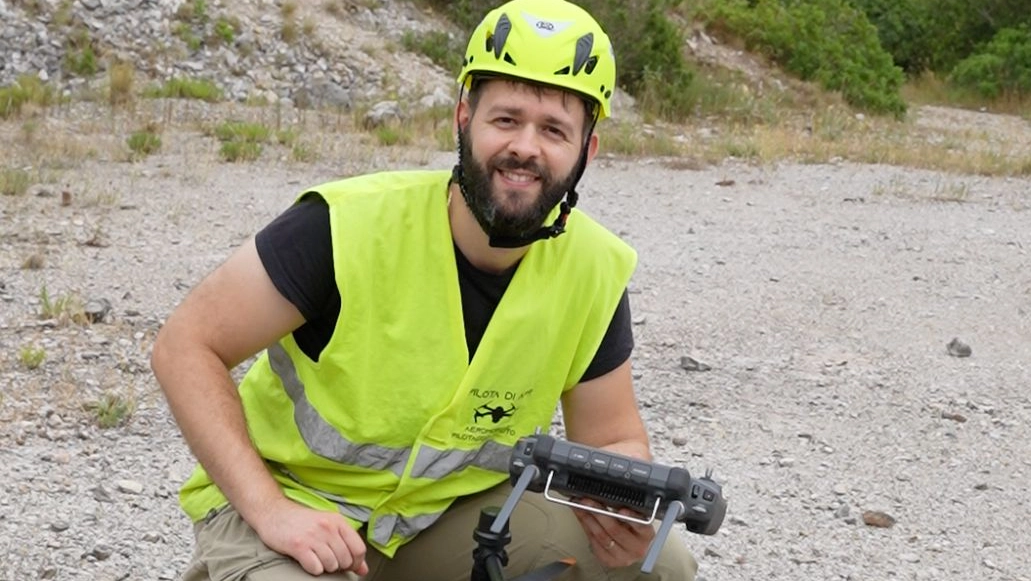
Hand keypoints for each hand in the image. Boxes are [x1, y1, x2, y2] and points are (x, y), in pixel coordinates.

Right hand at [253, 499, 368, 575]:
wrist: (274, 513)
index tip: (349, 565)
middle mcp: (328, 527)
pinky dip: (313, 569)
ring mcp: (313, 536)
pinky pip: (316, 568)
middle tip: (328, 560)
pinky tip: (307, 560)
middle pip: (346, 560)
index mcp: (338, 521)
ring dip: (325, 567)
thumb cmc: (302, 521)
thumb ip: (348, 545)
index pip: (359, 548)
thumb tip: (363, 569)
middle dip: (339, 566)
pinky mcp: (298, 546)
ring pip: (331, 566)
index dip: (356, 562)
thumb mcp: (328, 527)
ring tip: (316, 558)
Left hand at [571, 498, 655, 568]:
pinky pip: (595, 544)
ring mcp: (623, 557)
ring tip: (580, 508)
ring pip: (602, 537)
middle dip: (599, 513)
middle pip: (616, 530)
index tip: (621, 510)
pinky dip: (587, 529)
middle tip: (588, 502)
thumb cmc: (632, 529)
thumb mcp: (634, 517)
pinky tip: (582, 519)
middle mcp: (637, 548)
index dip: (631, 517)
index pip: (641, 526)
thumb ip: (622, 508)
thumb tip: (603, 495)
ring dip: (588, 520)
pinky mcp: (609, 561)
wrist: (630, 547)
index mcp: (646, 535)